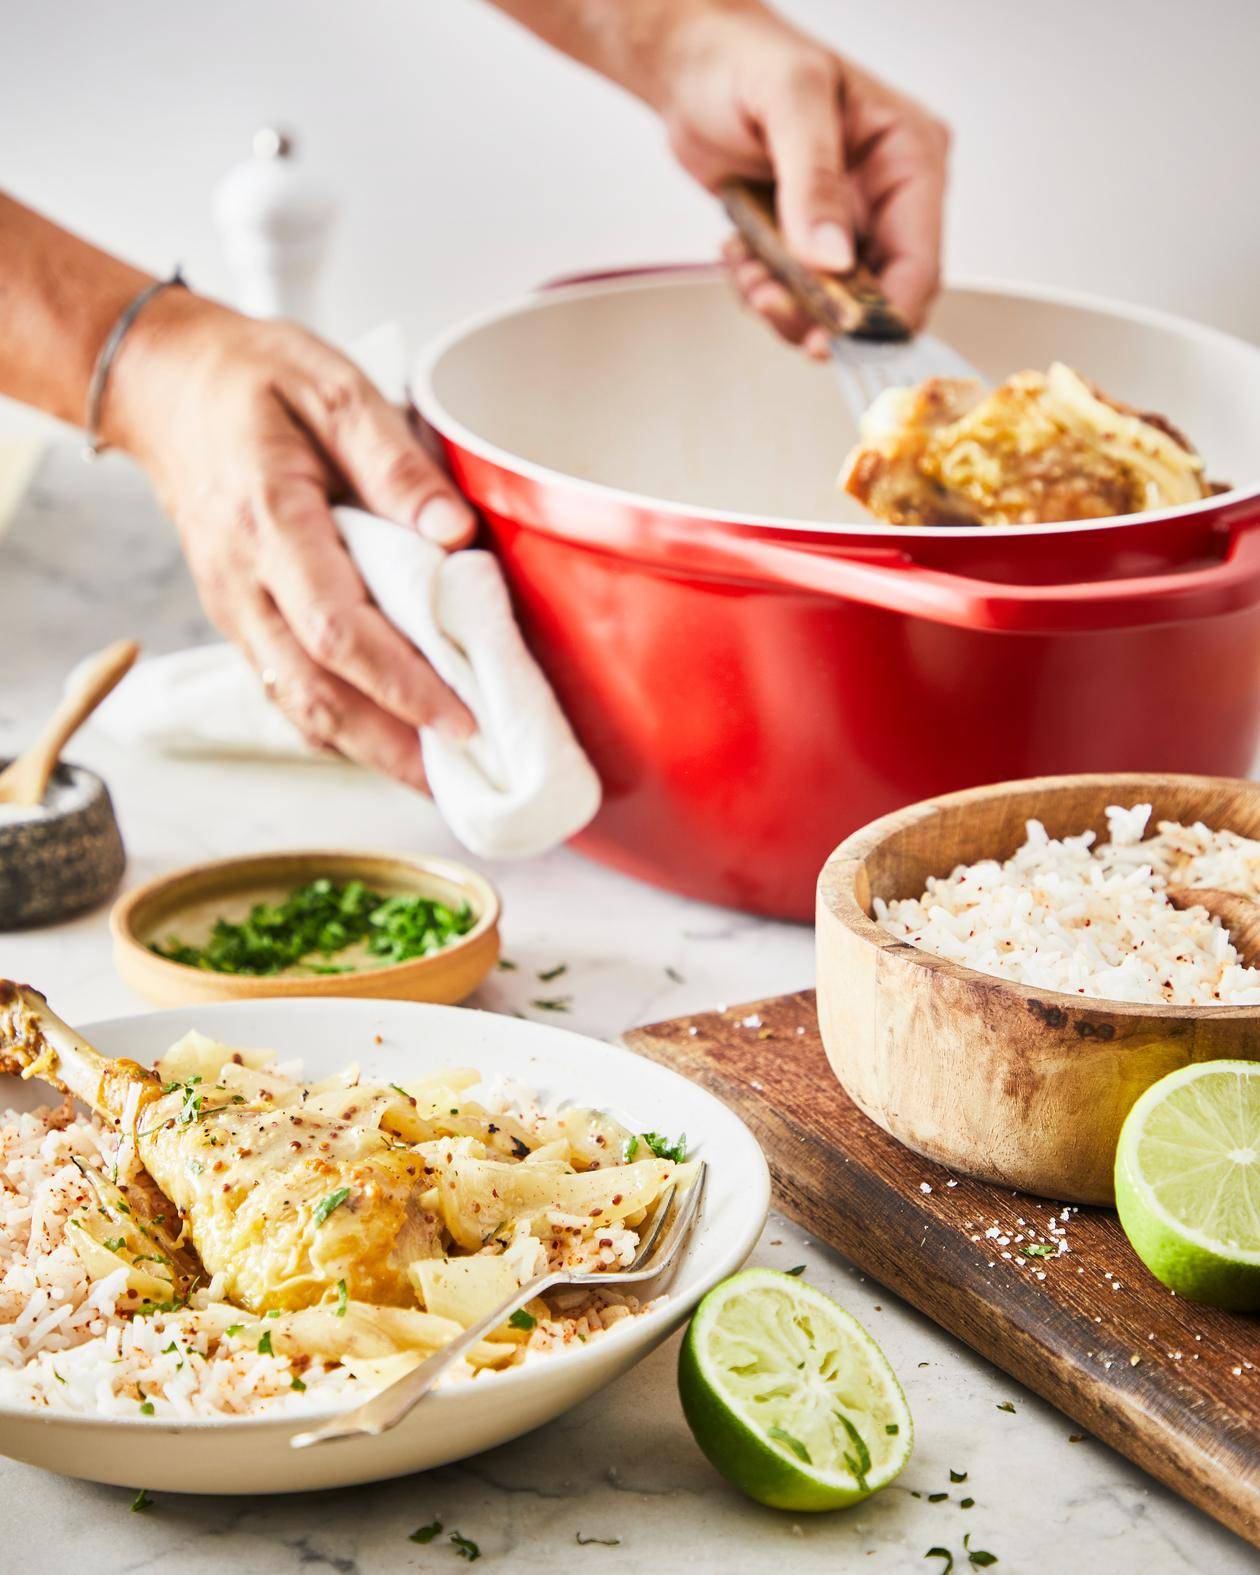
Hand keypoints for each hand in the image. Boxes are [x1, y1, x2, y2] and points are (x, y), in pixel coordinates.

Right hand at [103, 290, 475, 789]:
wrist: (164, 385)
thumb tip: (452, 535)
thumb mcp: (333, 386)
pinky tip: (383, 746)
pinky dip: (334, 729)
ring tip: (437, 778)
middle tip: (465, 775)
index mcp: (272, 522)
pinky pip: (284, 689)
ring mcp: (235, 608)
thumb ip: (395, 461)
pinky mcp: (239, 619)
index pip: (337, 630)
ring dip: (367, 750)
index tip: (462, 718)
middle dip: (392, 743)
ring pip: (297, 703)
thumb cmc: (255, 380)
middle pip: (316, 691)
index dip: (401, 684)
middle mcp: (244, 581)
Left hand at [656, 1, 948, 353]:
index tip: (839, 340)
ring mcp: (845, 223)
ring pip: (833, 308)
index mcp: (909, 156)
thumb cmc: (744, 59)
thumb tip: (832, 257)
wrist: (690, 64)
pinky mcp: (806, 241)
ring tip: (750, 271)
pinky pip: (797, 295)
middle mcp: (885, 196)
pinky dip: (764, 292)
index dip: (884, 316)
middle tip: (773, 302)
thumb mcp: (789, 101)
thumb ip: (813, 181)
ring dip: (785, 306)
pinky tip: (742, 255)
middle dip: (822, 315)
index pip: (920, 263)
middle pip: (876, 298)